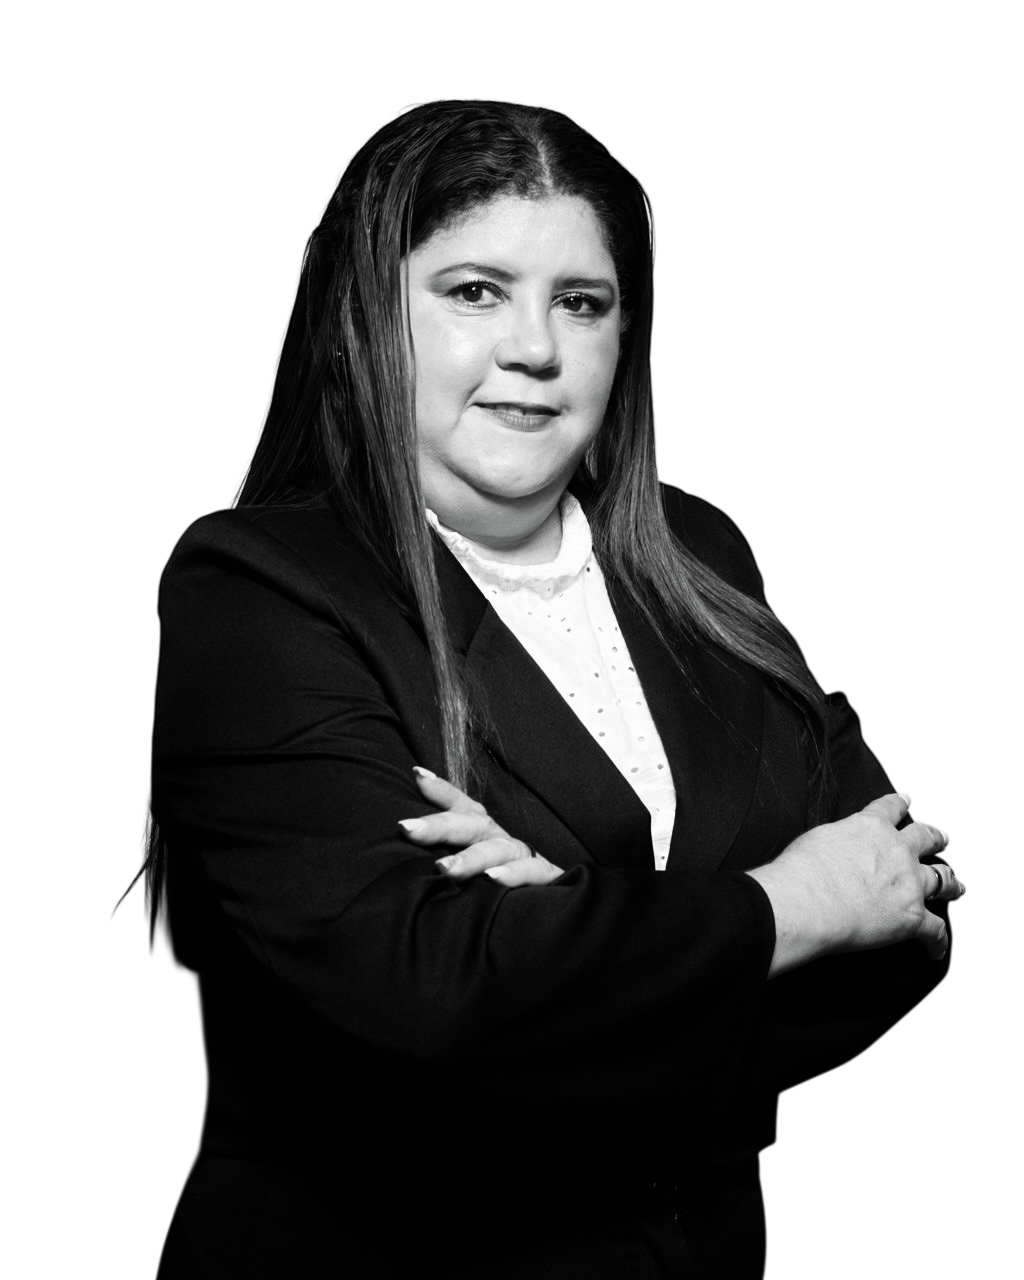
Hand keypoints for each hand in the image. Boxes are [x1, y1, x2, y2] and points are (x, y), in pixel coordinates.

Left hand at [399, 768, 564, 887]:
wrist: (551, 907)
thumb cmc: (499, 887)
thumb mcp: (471, 870)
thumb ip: (444, 860)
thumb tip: (407, 842)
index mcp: (483, 834)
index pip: (461, 807)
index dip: (441, 790)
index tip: (418, 775)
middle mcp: (501, 839)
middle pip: (471, 824)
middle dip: (439, 825)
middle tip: (407, 828)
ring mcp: (524, 856)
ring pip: (496, 850)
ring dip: (470, 858)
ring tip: (443, 868)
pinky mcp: (546, 876)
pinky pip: (531, 871)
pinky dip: (513, 874)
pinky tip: (492, 879)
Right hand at [747, 791, 963, 976]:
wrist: (808, 901)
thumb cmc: (802, 870)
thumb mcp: (818, 837)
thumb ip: (838, 838)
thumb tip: (837, 847)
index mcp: (871, 826)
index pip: (891, 808)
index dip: (900, 803)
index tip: (907, 800)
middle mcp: (898, 851)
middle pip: (926, 838)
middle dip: (936, 837)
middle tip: (941, 837)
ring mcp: (910, 884)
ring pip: (942, 879)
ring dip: (951, 882)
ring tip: (955, 884)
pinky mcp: (913, 917)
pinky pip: (936, 930)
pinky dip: (938, 941)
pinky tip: (936, 947)